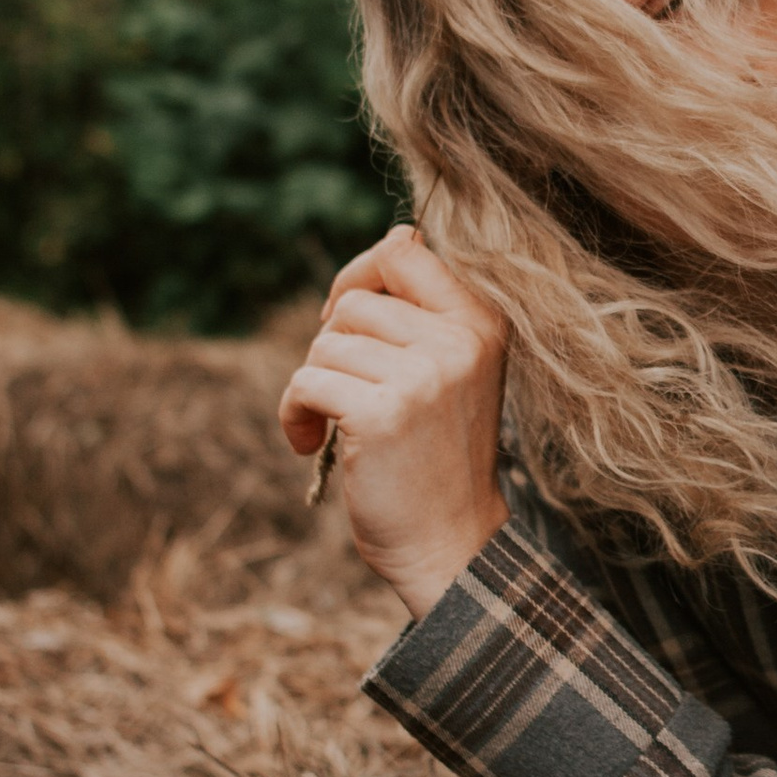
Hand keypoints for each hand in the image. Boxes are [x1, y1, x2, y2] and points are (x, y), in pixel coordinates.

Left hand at [278, 225, 509, 617]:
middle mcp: (459, 343)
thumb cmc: (440, 458)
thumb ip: (426, 312)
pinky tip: (312, 446)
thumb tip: (395, 233)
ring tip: (332, 427)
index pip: (403, 251)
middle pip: (352, 303)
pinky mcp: (382, 414)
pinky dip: (294, 415)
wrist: (451, 543)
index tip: (344, 321)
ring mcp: (423, 377)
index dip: (358, 276)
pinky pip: (305, 383)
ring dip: (312, 385)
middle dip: (331, 347)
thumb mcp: (454, 372)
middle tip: (343, 393)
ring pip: (325, 344)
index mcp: (482, 324)